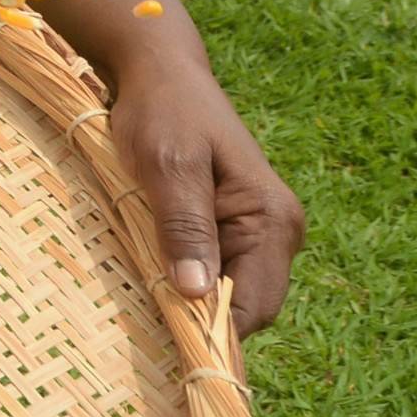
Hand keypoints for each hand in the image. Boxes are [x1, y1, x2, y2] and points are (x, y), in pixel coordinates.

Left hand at [103, 62, 303, 337]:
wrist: (160, 74)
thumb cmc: (163, 112)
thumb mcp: (168, 165)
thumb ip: (185, 226)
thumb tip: (198, 294)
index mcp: (272, 221)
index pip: (255, 307)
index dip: (214, 333)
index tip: (166, 341)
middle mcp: (276, 234)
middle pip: (244, 307)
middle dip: (198, 317)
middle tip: (142, 314)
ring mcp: (256, 232)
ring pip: (225, 293)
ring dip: (186, 298)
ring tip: (140, 290)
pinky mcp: (230, 228)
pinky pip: (212, 271)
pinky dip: (181, 278)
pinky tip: (148, 272)